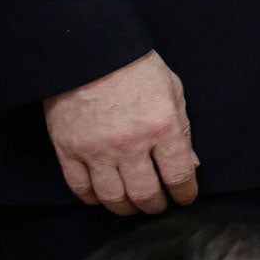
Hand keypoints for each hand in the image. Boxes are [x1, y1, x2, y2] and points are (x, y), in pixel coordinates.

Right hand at [43, 51, 198, 214]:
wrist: (88, 50)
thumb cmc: (136, 67)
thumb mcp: (172, 91)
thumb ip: (182, 130)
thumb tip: (191, 165)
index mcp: (162, 127)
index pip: (178, 175)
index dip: (185, 192)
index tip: (185, 197)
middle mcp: (130, 144)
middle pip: (145, 193)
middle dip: (156, 205)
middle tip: (159, 205)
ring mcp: (96, 150)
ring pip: (112, 197)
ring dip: (126, 208)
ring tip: (133, 206)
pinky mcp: (68, 150)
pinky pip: (80, 188)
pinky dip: (92, 199)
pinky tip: (102, 197)